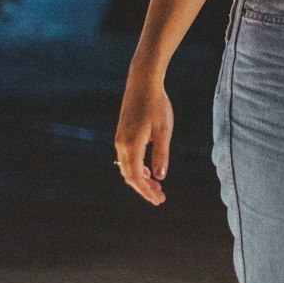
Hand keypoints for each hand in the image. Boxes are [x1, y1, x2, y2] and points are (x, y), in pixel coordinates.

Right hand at [114, 67, 173, 205]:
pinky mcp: (121, 134)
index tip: (159, 200)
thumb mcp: (163, 131)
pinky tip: (149, 170)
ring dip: (141, 179)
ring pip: (127, 168)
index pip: (137, 177)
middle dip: (144, 189)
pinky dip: (136, 168)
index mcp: (132, 145)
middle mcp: (121, 144)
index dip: (147, 191)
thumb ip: (161, 154)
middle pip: (129, 176)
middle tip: (160, 198)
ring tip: (157, 187)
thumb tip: (160, 177)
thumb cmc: (156, 105)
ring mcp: (120, 139)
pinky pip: (126, 158)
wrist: (142, 83)